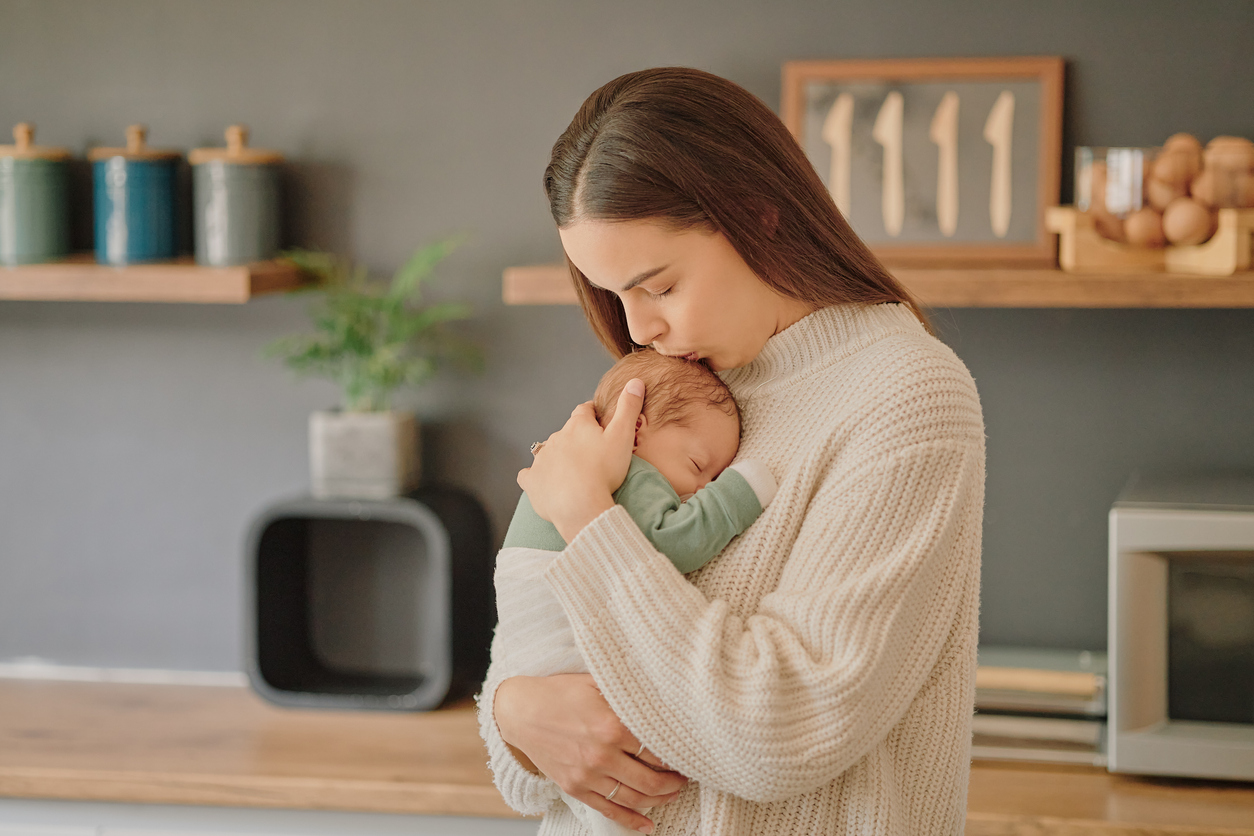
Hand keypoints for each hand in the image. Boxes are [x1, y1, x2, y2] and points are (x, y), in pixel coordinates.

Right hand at [495, 673, 687, 833]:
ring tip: (673, 794)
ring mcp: (588, 775)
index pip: (657, 750)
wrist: (520, 711)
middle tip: (685, 776)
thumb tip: (659, 697)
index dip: (677, 755)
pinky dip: (632, 821)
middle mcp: (602, 754)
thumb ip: (627, 693)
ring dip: (660, 800)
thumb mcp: (596, 683)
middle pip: (652, 780)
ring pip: (635, 798)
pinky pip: (609, 810)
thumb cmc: (559, 693)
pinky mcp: (576, 788)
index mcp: (612, 725)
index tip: (688, 754)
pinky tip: (648, 825)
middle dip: (674, 782)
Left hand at [518, 378, 644, 542]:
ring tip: (571, 470)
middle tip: (592, 452)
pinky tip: (543, 481)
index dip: (592, 414)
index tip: (598, 418)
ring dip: (558, 456)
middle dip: (577, 438)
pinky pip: (528, 475)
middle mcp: (556, 438)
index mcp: (578, 426)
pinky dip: (536, 476)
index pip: (584, 411)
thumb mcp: (622, 436)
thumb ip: (628, 408)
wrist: (580, 504)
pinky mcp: (532, 480)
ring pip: (549, 451)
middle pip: (567, 432)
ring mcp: (541, 459)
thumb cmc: (604, 471)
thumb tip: (635, 382)